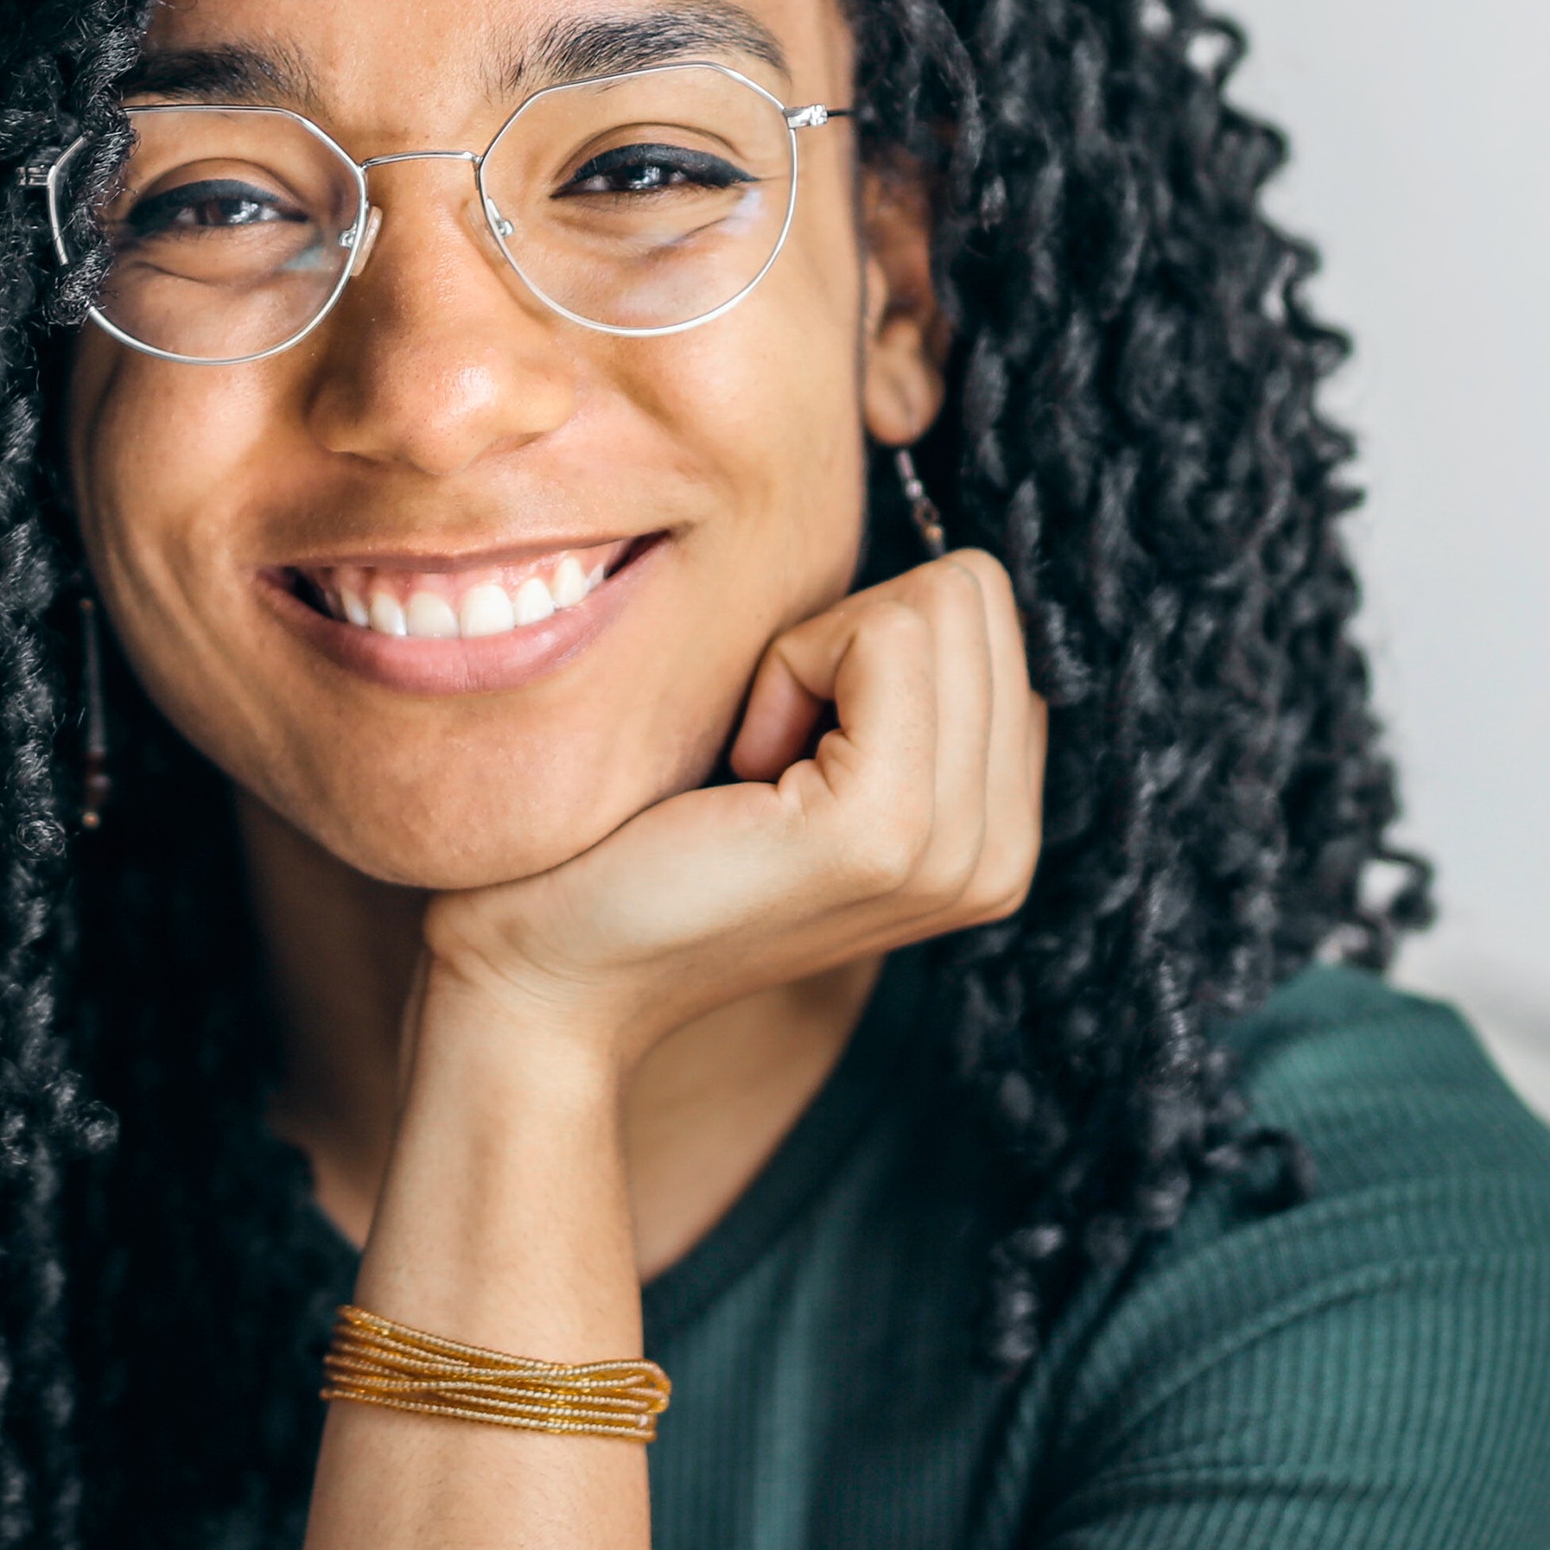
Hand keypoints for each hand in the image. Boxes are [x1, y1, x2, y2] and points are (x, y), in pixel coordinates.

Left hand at [419, 548, 1042, 1070]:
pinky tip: (741, 765)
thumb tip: (930, 572)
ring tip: (755, 765)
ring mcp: (953, 846)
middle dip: (851, 636)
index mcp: (997, 832)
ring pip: (940, 603)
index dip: (867, 640)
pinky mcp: (885, 826)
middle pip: (976, 598)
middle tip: (765, 748)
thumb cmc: (644, 847)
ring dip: (817, 652)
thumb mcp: (809, 757)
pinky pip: (884, 634)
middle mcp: (999, 851)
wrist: (549, 977)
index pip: (992, 620)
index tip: (784, 743)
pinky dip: (790, 666)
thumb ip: (898, 688)